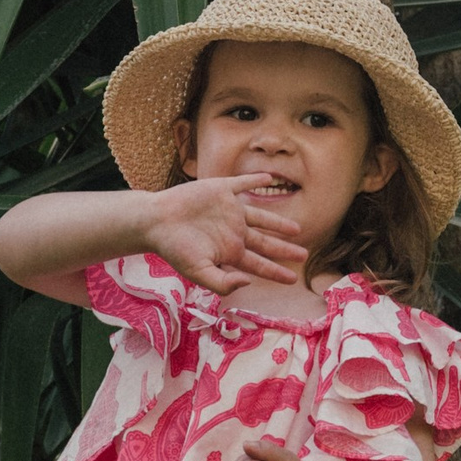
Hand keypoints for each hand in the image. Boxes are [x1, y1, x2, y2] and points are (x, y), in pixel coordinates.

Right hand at [145, 179, 307, 293]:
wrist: (155, 221)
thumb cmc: (174, 249)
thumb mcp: (199, 272)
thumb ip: (222, 282)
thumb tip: (248, 282)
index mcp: (230, 251)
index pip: (260, 264)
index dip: (276, 272)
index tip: (293, 278)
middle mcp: (234, 231)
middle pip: (266, 242)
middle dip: (285, 249)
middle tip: (304, 254)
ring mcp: (229, 210)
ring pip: (261, 216)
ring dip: (279, 221)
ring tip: (297, 228)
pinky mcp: (221, 190)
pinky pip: (243, 184)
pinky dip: (256, 180)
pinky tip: (269, 177)